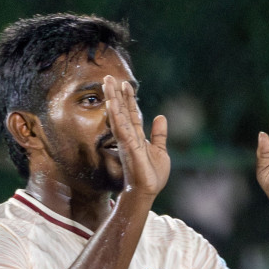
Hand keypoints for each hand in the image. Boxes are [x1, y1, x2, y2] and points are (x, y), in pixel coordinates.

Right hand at [103, 74, 170, 197]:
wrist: (147, 191)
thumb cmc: (152, 175)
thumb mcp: (161, 151)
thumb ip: (159, 134)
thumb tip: (161, 116)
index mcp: (137, 136)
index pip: (131, 113)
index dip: (128, 99)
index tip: (125, 84)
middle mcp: (129, 136)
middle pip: (121, 110)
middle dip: (115, 94)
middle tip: (109, 77)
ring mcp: (126, 140)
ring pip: (117, 115)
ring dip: (112, 99)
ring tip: (107, 83)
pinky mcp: (127, 146)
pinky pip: (120, 128)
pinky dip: (115, 115)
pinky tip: (111, 103)